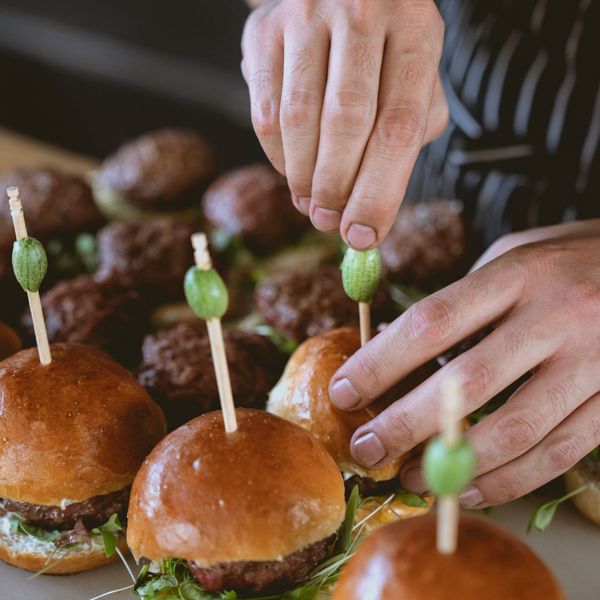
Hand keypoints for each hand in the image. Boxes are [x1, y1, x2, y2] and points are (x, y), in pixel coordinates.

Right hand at [241, 0, 446, 248]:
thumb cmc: (384, 48)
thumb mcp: (416, 77)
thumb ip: (407, 133)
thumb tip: (371, 206)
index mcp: (415, 28)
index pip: (399, 125)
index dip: (380, 191)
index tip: (365, 235)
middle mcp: (362, 10)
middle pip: (346, 121)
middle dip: (336, 188)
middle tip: (330, 224)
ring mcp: (306, 14)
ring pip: (298, 120)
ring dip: (303, 179)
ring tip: (312, 205)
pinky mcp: (263, 30)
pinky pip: (264, 113)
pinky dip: (277, 158)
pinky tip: (293, 171)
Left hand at [329, 220, 599, 506]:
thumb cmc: (564, 260)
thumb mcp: (509, 259)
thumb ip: (458, 303)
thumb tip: (392, 348)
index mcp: (518, 274)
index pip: (433, 322)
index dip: (380, 362)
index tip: (343, 392)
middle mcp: (557, 316)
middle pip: (467, 382)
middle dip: (405, 423)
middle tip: (365, 447)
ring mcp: (594, 362)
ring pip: (516, 429)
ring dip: (455, 464)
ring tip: (409, 478)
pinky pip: (560, 453)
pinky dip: (510, 480)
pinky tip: (470, 489)